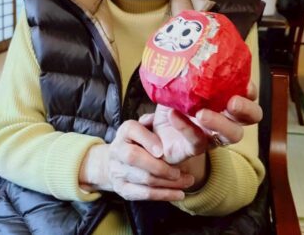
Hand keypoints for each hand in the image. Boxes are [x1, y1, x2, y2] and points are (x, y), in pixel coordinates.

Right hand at [79, 120, 193, 200]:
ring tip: (188, 181)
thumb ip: (156, 119)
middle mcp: (117, 149)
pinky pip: (144, 194)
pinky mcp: (123, 189)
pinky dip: (163, 195)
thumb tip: (173, 109)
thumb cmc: (138, 141)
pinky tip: (179, 194)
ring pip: (143, 178)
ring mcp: (118, 170)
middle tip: (180, 171)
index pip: (132, 130)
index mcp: (125, 130)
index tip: (162, 150)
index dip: (147, 140)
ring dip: (168, 183)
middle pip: (134, 157)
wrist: (115, 163)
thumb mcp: (145, 126)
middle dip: (160, 166)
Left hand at [139, 81, 262, 164]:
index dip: (251, 91)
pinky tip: (174, 115)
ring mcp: (213, 137)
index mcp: (226, 102)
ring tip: (202, 113)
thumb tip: (182, 48)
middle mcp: (226, 120)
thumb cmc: (174, 105)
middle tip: (232, 102)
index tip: (245, 85)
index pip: (249, 97)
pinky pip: (197, 141)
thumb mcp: (181, 85)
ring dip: (220, 123)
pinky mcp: (195, 149)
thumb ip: (186, 71)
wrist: (155, 132)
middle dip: (246, 109)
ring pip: (231, 136)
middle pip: (251, 118)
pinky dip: (186, 127)